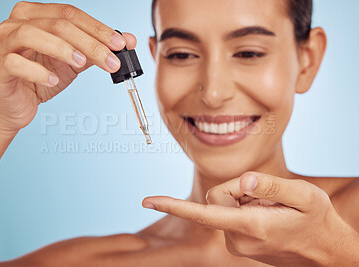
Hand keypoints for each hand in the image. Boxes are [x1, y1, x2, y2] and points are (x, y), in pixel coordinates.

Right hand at [0, 1, 135, 133]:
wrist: (18, 103)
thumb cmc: (43, 76)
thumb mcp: (75, 61)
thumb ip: (97, 49)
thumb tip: (128, 40)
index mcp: (35, 15)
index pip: (70, 14)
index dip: (97, 29)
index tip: (120, 44)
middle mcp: (17, 23)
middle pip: (57, 24)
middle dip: (89, 43)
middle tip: (111, 60)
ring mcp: (4, 44)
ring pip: (32, 34)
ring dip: (62, 49)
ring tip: (81, 63)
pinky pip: (15, 63)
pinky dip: (37, 71)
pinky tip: (52, 80)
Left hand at [142, 172, 357, 265]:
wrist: (324, 251)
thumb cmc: (316, 221)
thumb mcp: (305, 196)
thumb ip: (273, 186)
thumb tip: (245, 180)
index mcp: (251, 226)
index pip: (203, 213)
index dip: (173, 206)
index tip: (147, 201)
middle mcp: (237, 238)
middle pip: (216, 197)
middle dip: (238, 189)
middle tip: (267, 196)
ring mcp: (236, 243)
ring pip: (222, 204)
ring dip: (244, 199)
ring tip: (271, 208)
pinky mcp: (237, 242)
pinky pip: (229, 213)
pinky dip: (244, 207)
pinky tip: (266, 214)